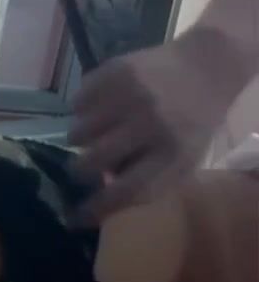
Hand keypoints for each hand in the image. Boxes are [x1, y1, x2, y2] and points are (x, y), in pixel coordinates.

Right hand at [68, 29, 242, 222]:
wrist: (207, 64)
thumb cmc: (194, 120)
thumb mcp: (185, 156)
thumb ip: (150, 179)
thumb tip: (103, 198)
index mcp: (173, 153)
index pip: (126, 191)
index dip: (97, 208)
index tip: (75, 217)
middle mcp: (151, 125)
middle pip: (92, 162)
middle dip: (81, 169)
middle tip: (82, 166)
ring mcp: (131, 97)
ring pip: (78, 133)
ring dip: (81, 138)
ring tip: (96, 130)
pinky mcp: (115, 73)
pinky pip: (77, 102)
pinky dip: (83, 108)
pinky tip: (100, 104)